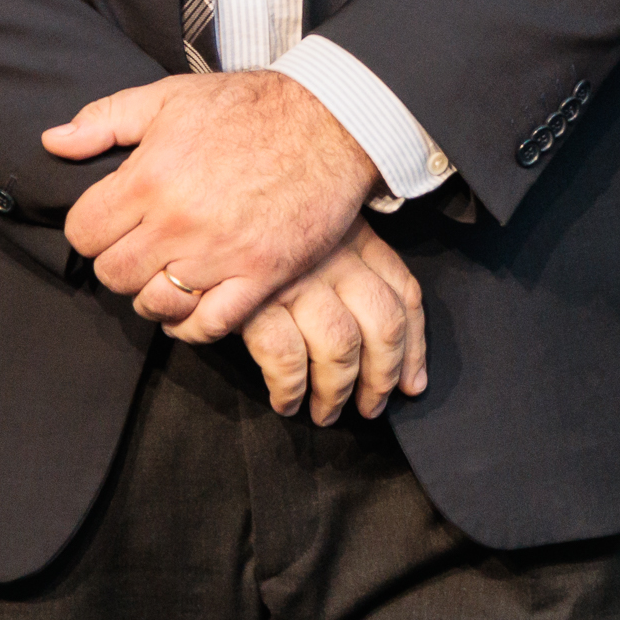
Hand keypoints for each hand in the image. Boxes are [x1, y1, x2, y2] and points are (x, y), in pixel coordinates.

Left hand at [43, 70, 385, 343]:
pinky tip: (194, 305)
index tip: (111, 224)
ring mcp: (222, 254)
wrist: (332, 121)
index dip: (91, 230)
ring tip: (168, 273)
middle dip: (120, 262)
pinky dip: (193, 323)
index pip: (84, 233)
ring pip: (155, 303)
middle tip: (142, 248)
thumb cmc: (251, 107)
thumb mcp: (170, 97)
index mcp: (150, 177)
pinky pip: (209, 324)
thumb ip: (105, 119)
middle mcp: (179, 222)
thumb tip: (54, 142)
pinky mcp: (262, 275)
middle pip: (114, 273)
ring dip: (154, 293)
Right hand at [239, 227, 429, 424]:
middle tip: (370, 407)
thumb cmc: (261, 227)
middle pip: (383, 327)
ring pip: (341, 349)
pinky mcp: (255, 302)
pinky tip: (287, 402)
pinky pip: (287, 359)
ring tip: (327, 413)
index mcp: (357, 238)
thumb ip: (352, 264)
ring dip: (336, 392)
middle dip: (381, 378)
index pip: (405, 295)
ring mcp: (297, 280)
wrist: (206, 206)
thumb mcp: (317, 229)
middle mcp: (335, 257)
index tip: (410, 383)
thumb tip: (385, 341)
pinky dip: (290, 389)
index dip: (413, 348)